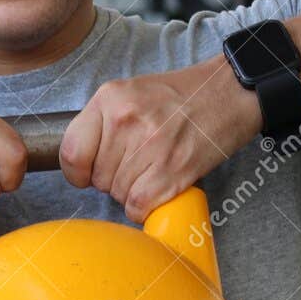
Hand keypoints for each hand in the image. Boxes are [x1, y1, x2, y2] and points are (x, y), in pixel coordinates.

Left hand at [60, 57, 262, 222]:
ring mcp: (149, 146)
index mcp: (110, 98)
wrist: (230, 92)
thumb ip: (103, 122)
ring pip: (117, 194)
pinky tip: (158, 189)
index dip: (77, 172)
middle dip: (112, 180)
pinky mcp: (171, 170)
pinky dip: (145, 207)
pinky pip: (137, 206)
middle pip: (97, 178)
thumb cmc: (183, 95)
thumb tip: (81, 162)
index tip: (88, 173)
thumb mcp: (132, 92)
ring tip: (153, 170)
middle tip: (137, 164)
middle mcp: (125, 120)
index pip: (70, 152)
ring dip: (131, 192)